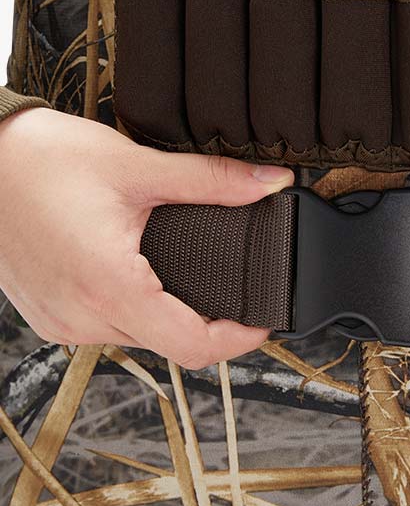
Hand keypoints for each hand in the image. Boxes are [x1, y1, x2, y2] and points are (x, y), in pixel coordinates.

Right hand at [0, 108, 293, 368]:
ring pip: (139, 337)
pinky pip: (109, 326)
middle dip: (211, 324)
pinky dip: (137, 309)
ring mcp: (62, 320)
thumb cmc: (43, 159)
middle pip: (170, 344)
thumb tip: (271, 183)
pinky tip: (146, 276)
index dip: (238, 341)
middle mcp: (82, 316)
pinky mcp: (50, 314)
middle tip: (238, 293)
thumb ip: (213, 180)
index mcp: (109, 286)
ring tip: (195, 278)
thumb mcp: (138, 167)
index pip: (192, 346)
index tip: (263, 322)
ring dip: (172, 315)